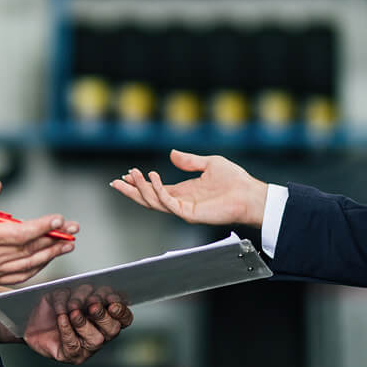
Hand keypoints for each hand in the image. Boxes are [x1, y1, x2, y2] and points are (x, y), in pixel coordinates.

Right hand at [0, 180, 77, 287]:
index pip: (20, 234)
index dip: (42, 228)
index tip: (58, 220)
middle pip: (29, 250)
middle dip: (54, 240)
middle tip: (72, 231)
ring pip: (28, 266)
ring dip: (50, 255)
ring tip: (66, 245)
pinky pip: (18, 277)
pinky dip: (35, 270)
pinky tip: (46, 260)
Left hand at [20, 285, 133, 364]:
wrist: (29, 323)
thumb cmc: (52, 309)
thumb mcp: (68, 293)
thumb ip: (80, 292)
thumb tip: (89, 294)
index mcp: (106, 317)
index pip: (125, 317)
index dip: (122, 310)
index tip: (112, 302)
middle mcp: (101, 334)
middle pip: (113, 329)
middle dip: (102, 315)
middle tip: (92, 305)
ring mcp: (87, 348)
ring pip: (95, 339)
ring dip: (83, 322)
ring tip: (72, 311)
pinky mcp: (70, 356)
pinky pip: (73, 344)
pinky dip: (67, 329)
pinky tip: (61, 319)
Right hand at [109, 149, 267, 228]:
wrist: (250, 194)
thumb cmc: (235, 181)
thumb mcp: (209, 163)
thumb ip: (189, 160)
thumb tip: (172, 154)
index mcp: (184, 191)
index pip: (156, 189)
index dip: (140, 182)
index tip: (127, 173)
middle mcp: (181, 201)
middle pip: (149, 198)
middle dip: (131, 191)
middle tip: (116, 182)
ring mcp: (184, 209)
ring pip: (154, 202)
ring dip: (140, 189)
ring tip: (132, 174)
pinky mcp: (189, 213)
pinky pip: (168, 202)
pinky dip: (158, 190)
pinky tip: (153, 176)